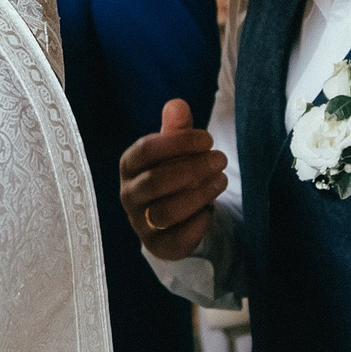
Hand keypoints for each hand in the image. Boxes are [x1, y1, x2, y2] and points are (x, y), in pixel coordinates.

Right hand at [118, 98, 225, 259]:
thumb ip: (177, 128)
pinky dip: (197, 224)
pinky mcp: (159, 246)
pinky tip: (211, 211)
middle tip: (220, 159)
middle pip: (156, 181)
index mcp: (129, 166)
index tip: (208, 139)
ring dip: (199, 194)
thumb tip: (177, 105)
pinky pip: (176, 239)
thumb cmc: (173, 172)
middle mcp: (129, 195)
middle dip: (193, 168)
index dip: (178, 143)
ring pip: (167, 211)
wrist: (174, 216)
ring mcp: (141, 223)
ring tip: (221, 180)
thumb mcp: (175, 148)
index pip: (145, 151)